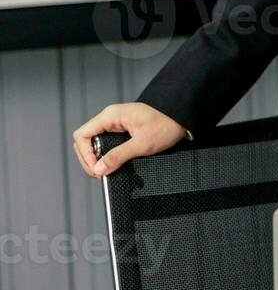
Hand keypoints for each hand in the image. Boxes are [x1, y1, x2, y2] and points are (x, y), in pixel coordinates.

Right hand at [72, 103, 187, 177]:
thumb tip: (99, 169)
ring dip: (99, 158)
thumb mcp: (142, 144)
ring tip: (107, 170)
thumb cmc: (167, 124)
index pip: (82, 135)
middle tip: (101, 173)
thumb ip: (118, 156)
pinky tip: (114, 164)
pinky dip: (108, 155)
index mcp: (111, 116)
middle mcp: (111, 118)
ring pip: (96, 143)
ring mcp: (117, 123)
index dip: (84, 154)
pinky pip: (108, 143)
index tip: (96, 168)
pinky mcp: (124, 129)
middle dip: (90, 159)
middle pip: (86, 141)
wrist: (183, 117)